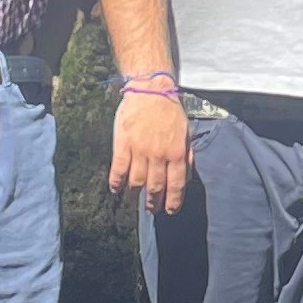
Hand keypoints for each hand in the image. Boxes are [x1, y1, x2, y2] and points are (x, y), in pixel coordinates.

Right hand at [113, 89, 191, 213]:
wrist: (150, 91)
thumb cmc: (170, 112)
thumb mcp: (186, 134)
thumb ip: (186, 156)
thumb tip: (186, 177)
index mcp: (176, 153)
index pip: (176, 184)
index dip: (173, 201)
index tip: (170, 211)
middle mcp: (159, 155)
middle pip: (156, 186)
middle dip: (154, 202)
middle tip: (152, 210)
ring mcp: (140, 151)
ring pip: (137, 182)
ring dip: (135, 196)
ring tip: (134, 202)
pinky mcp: (123, 145)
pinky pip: (119, 170)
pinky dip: (117, 183)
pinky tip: (116, 190)